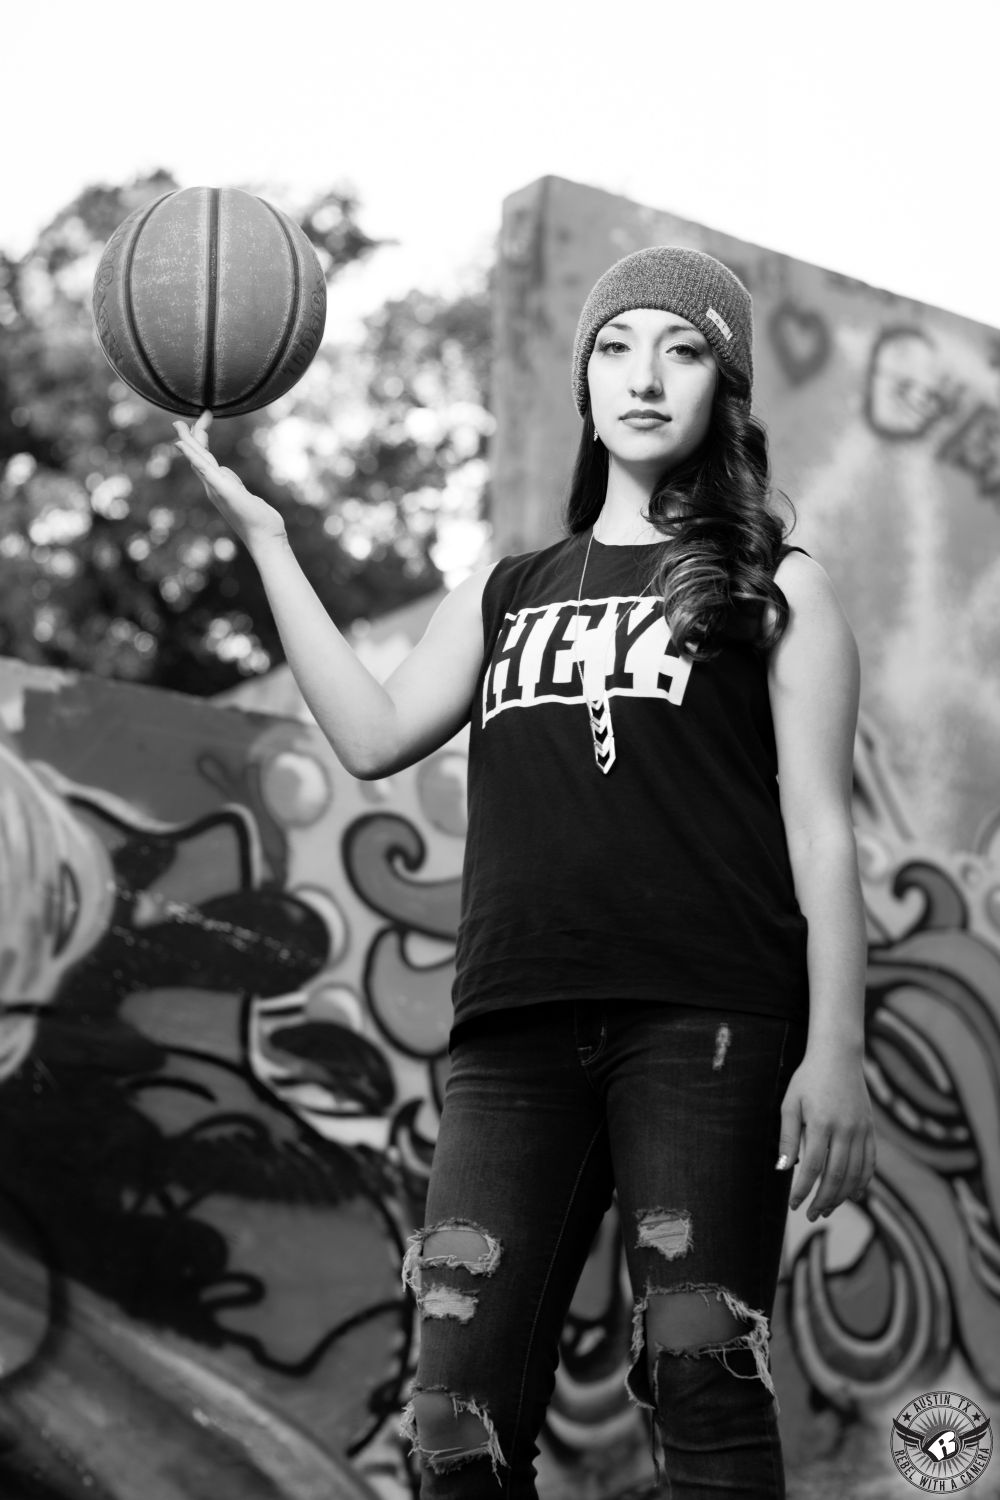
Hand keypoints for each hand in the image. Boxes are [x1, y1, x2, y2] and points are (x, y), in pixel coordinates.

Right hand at [173, 413, 285, 548]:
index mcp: (216, 485)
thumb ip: (232, 483)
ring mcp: (216, 488)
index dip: (198, 440)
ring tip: (178, 426)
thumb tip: (224, 472)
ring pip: (198, 460)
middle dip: (189, 436)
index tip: (199, 422)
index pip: (204, 458)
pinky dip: (193, 456)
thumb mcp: (244, 495)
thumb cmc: (258, 519)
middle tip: (178, 420)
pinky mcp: (223, 490)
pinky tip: (183, 445)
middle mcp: (212, 486)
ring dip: (188, 442)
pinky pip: (205, 469)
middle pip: (198, 456)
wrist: (265, 538)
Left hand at [776, 1047, 875, 1221]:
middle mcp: (845, 1129)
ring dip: (842, 1197)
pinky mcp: (870, 1129)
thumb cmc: (808, 1079)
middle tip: (811, 1215)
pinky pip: (870, 1162)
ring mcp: (861, 1130)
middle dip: (822, 1200)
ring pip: (855, 1174)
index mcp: (821, 1123)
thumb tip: (783, 1169)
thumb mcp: (790, 1103)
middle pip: (836, 1177)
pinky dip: (863, 1182)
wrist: (838, 1056)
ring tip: (827, 1209)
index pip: (813, 1168)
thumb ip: (788, 1137)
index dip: (803, 1190)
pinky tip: (854, 1195)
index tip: (793, 1204)